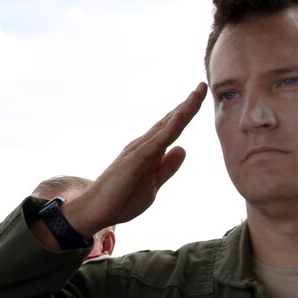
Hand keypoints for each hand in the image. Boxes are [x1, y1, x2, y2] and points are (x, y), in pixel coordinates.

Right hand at [59, 85, 205, 235]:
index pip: (172, 128)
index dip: (188, 112)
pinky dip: (170, 129)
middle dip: (189, 103)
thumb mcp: (153, 185)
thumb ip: (167, 167)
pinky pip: (156, 143)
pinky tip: (181, 116)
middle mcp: (144, 146)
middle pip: (171, 121)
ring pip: (166, 127)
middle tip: (203, 85)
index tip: (201, 96)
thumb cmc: (120, 199)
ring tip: (197, 92)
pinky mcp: (134, 160)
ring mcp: (139, 151)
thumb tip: (183, 148)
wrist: (94, 212)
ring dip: (183, 110)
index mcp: (150, 152)